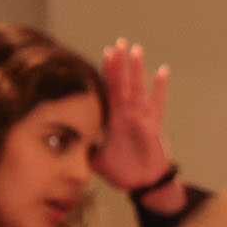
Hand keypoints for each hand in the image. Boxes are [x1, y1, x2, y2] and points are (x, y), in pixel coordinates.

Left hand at [90, 39, 180, 203]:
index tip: (105, 52)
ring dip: (136, 70)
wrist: (144, 183)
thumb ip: (83, 145)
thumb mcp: (94, 157)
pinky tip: (161, 71)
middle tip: (119, 42)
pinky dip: (159, 88)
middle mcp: (127, 114)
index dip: (107, 72)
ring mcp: (142, 118)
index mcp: (113, 118)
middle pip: (122, 83)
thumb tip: (65, 139)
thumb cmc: (122, 171)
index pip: (109, 90)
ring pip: (138, 89)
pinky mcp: (154, 126)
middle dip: (120, 63)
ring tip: (136, 50)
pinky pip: (158, 104)